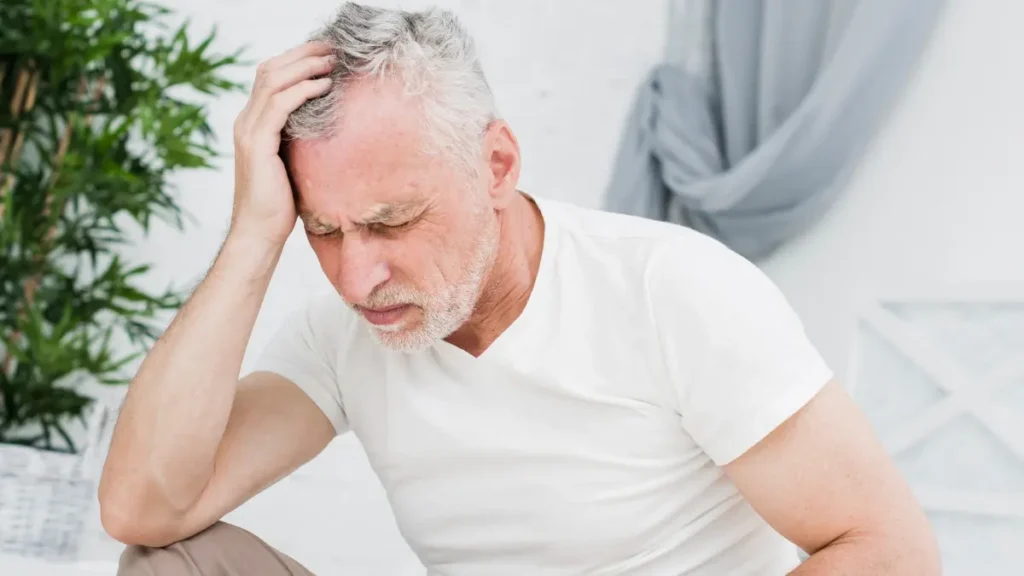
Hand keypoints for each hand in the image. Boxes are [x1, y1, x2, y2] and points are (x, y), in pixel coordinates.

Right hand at [230, 42, 334, 245]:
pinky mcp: (257, 144)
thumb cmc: (280, 204)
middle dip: (302, 54)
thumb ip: (299, 140)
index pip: (270, 76)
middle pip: (269, 70)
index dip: (296, 59)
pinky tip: (324, 87)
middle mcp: (245, 121)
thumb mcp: (293, 163)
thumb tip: (329, 126)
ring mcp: (248, 131)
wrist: (260, 232)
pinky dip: (302, 90)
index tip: (325, 53)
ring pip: (273, 81)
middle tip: (332, 49)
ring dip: (305, 67)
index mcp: (252, 123)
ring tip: (332, 63)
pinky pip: (279, 105)